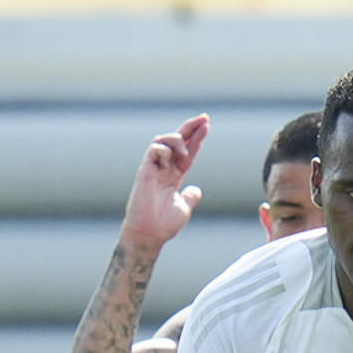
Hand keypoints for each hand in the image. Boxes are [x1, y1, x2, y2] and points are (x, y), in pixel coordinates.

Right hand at [120, 115, 209, 253]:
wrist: (149, 234)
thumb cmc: (164, 225)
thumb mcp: (184, 208)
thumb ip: (190, 197)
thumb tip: (196, 190)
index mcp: (173, 176)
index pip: (187, 152)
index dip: (197, 139)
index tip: (207, 125)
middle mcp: (163, 169)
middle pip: (177, 141)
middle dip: (190, 127)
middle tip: (204, 117)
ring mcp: (153, 169)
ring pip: (163, 140)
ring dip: (177, 139)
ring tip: (185, 149)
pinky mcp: (145, 171)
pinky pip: (154, 150)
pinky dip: (164, 149)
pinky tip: (170, 159)